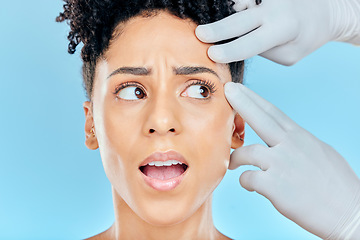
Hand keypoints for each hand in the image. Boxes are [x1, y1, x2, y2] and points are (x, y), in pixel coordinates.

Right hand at [196, 0, 359, 64]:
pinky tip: (227, 14)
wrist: (325, 10)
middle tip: (200, 35)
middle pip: (239, 20)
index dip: (231, 50)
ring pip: (238, 5)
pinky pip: (243, 1)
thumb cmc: (304, 38)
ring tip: (211, 24)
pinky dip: (234, 8)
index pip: (251, 42)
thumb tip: (236, 44)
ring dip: (225, 14)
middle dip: (218, 29)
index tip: (213, 55)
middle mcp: (274, 8)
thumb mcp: (288, 55)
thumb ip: (263, 51)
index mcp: (283, 28)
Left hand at [224, 82, 359, 238]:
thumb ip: (297, 142)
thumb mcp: (320, 152)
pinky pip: (248, 178)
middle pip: (260, 118)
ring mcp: (281, 164)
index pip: (273, 112)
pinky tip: (250, 186)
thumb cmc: (336, 185)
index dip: (253, 98)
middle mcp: (290, 146)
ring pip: (247, 152)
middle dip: (241, 102)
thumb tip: (283, 137)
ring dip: (236, 158)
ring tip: (233, 164)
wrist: (350, 213)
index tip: (239, 88)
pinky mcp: (274, 186)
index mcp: (300, 137)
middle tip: (227, 90)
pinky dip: (245, 181)